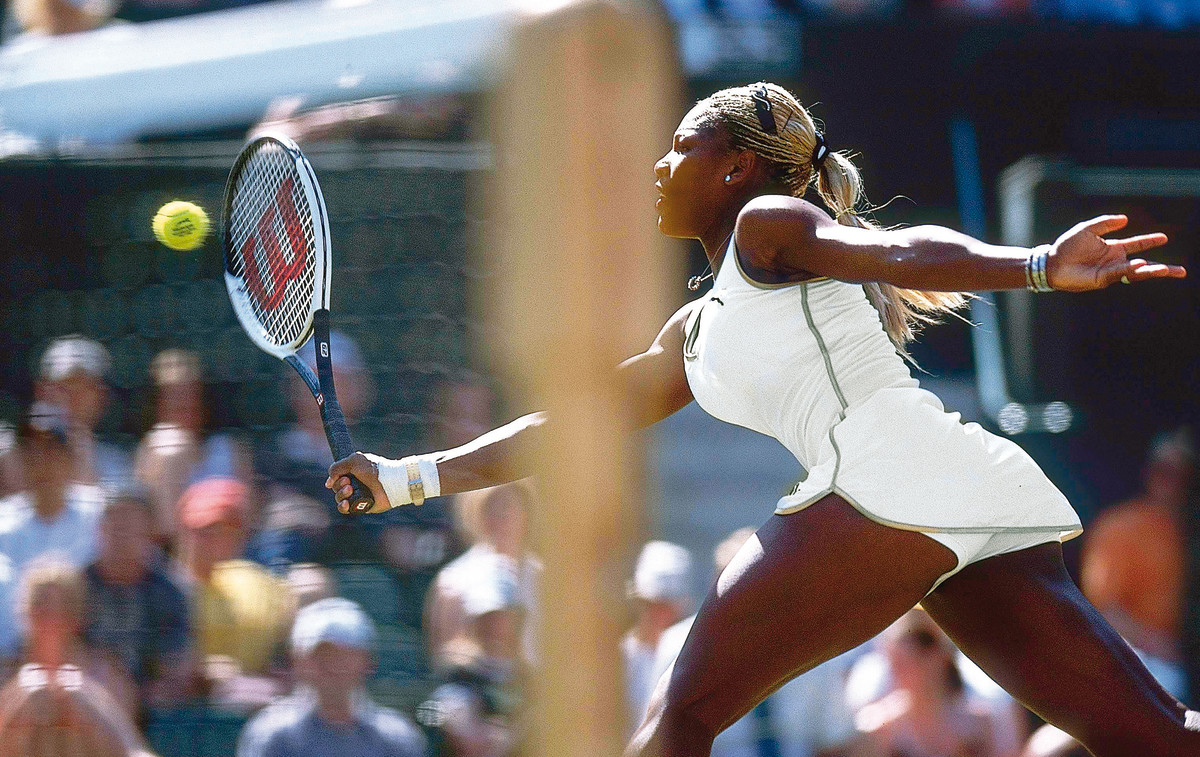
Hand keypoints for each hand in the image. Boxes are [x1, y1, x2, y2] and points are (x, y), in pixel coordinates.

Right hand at [326, 452, 391, 514]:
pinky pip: (344, 509)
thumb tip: (328, 482)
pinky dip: (342, 506)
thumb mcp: (354, 461)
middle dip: (339, 485)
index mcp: (353, 471)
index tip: (342, 477)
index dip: (335, 477)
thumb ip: (337, 468)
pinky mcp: (360, 506)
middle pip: (336, 487)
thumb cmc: (374, 470)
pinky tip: (346, 503)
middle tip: (349, 483)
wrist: (390, 483)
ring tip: (350, 490)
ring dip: (341, 494)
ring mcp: (356, 495)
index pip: (336, 476)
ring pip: (339, 498)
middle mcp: (354, 483)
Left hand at [1047, 215, 1184, 291]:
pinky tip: (1141, 264)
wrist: (1051, 262)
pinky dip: (1131, 269)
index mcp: (1113, 249)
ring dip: (1151, 271)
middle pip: (1144, 265)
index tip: (1164, 237)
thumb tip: (1126, 219)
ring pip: (1136, 272)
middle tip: (1181, 271)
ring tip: (1167, 270)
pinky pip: (1120, 273)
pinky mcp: (1102, 279)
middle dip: (1162, 268)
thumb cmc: (1067, 246)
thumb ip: (1106, 223)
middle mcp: (1115, 261)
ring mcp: (1110, 271)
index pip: (1136, 244)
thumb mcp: (1088, 229)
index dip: (1149, 241)